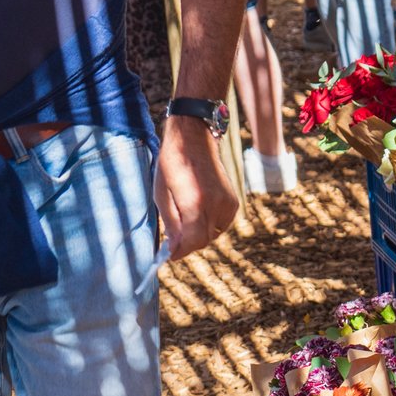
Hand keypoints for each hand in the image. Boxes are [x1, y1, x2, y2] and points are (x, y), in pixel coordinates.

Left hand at [154, 115, 238, 262]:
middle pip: (203, 241)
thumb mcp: (163, 195)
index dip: (179, 252)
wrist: (194, 140)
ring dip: (198, 235)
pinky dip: (209, 225)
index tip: (168, 255)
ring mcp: (228, 203)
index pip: (192, 242)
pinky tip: (197, 212)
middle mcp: (216, 205)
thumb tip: (174, 248)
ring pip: (213, 234)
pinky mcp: (233, 201)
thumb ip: (171, 223)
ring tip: (183, 222)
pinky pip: (221, 224)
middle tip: (172, 241)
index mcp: (196, 203)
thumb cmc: (172, 165)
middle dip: (187, 245)